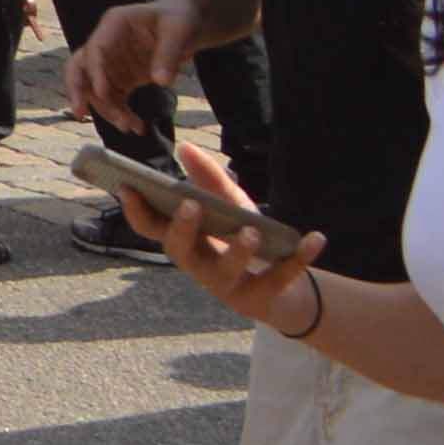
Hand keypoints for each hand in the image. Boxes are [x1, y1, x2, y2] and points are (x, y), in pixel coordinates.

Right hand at [71, 1, 192, 130]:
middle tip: (80, 113)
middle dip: (78, 90)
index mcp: (114, 24)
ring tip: (129, 127)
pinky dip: (121, 113)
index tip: (102, 93)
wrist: (186, 23)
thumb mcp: (179, 31)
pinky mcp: (122, 77)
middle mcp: (106, 43)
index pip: (96, 48)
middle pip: (80, 66)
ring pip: (96, 87)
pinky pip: (114, 98)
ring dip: (107, 109)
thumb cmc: (179, 19)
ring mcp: (113, 62)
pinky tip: (137, 127)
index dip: (95, 71)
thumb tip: (161, 82)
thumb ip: (168, 54)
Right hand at [148, 141, 316, 330]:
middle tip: (191, 206)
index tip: (127, 187)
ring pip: (228, 271)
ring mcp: (230, 285)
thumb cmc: (241, 239)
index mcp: (186, 242)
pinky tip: (316, 237)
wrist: (280, 288)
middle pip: (180, 252)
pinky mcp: (265, 296)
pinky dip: (300, 257)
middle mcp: (200, 266)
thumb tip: (186, 147)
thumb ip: (209, 179)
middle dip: (183, 229)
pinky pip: (282, 276)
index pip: (152, 229)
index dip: (136, 211)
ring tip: (251, 229)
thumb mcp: (228, 206)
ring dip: (238, 249)